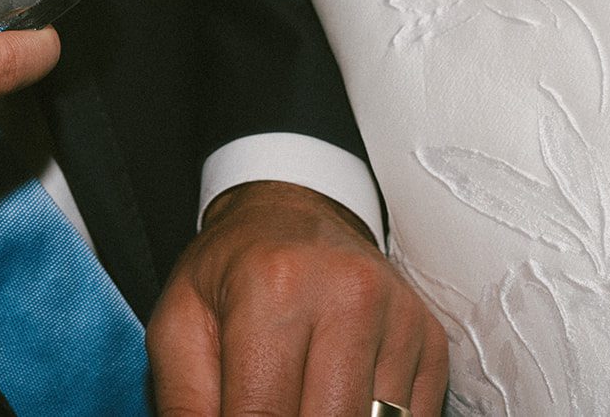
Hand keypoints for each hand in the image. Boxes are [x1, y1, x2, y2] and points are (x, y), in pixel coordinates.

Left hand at [149, 181, 446, 416]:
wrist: (293, 212)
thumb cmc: (233, 270)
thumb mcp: (180, 324)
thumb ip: (184, 400)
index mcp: (276, 286)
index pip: (264, 413)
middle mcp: (349, 295)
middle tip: (269, 406)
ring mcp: (399, 318)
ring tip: (297, 396)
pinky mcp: (429, 340)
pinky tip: (335, 395)